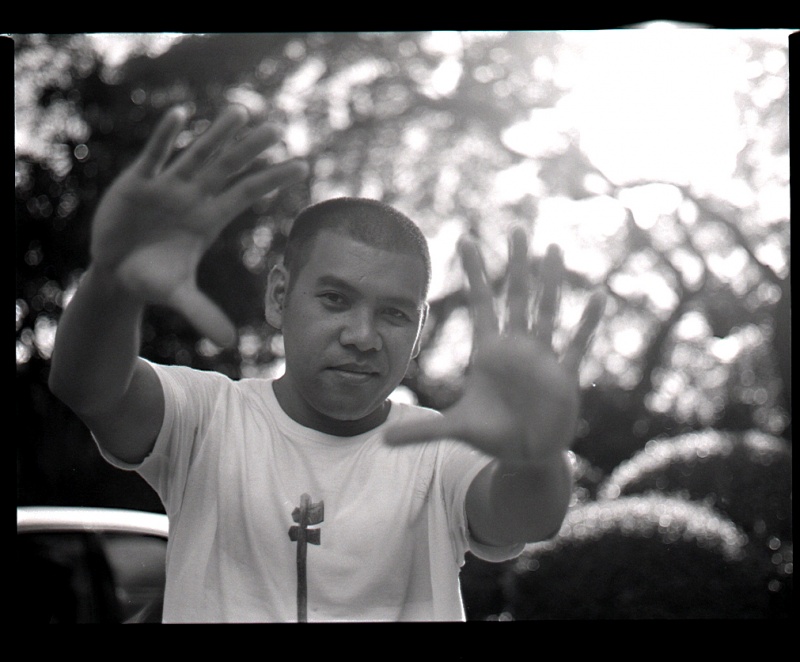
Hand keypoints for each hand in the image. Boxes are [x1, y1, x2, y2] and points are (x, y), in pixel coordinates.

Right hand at [90, 105, 307, 346]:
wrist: (115, 273)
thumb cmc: (151, 281)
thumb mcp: (177, 295)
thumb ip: (202, 313)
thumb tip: (229, 343)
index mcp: (209, 220)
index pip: (248, 194)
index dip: (273, 180)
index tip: (303, 166)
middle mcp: (193, 198)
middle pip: (228, 168)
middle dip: (251, 149)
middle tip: (277, 128)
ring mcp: (167, 187)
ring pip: (196, 155)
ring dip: (216, 135)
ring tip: (240, 112)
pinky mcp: (138, 182)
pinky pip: (155, 156)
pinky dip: (166, 137)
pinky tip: (181, 115)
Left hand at [385, 227, 605, 465]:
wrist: (526, 456)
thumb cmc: (493, 436)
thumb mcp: (455, 430)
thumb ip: (422, 432)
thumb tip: (382, 442)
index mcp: (489, 352)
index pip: (480, 303)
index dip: (475, 273)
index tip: (467, 239)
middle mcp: (517, 348)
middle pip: (516, 297)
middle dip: (516, 264)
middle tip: (517, 229)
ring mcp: (542, 359)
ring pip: (547, 311)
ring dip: (551, 282)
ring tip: (553, 249)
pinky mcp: (564, 376)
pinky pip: (577, 344)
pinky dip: (587, 322)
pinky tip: (596, 296)